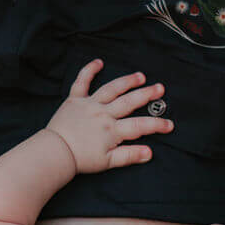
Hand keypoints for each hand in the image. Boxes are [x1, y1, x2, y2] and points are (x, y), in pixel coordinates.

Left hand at [47, 60, 172, 173]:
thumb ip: (129, 155)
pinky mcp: (74, 100)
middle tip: (160, 88)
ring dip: (127, 81)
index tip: (170, 124)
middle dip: (146, 95)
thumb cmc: (81, 159)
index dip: (156, 125)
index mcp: (112, 130)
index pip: (140, 126)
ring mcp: (89, 104)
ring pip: (111, 89)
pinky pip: (82, 82)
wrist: (55, 152)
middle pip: (129, 101)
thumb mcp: (108, 162)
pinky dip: (89, 70)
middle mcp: (103, 114)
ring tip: (140, 76)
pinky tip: (98, 62)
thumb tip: (149, 152)